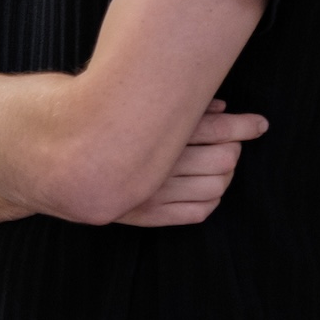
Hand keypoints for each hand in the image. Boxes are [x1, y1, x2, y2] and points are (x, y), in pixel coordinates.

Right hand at [113, 100, 267, 226]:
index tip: (260, 124)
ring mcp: (152, 193)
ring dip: (225, 174)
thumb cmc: (102, 123)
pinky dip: (212, 199)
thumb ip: (178, 105)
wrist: (58, 161)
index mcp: (154, 133)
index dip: (243, 126)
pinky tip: (208, 187)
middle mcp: (155, 164)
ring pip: (215, 187)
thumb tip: (220, 107)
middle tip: (233, 140)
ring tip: (221, 163)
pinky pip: (198, 212)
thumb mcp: (136, 105)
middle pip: (221, 159)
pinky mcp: (147, 214)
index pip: (213, 130)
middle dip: (233, 148)